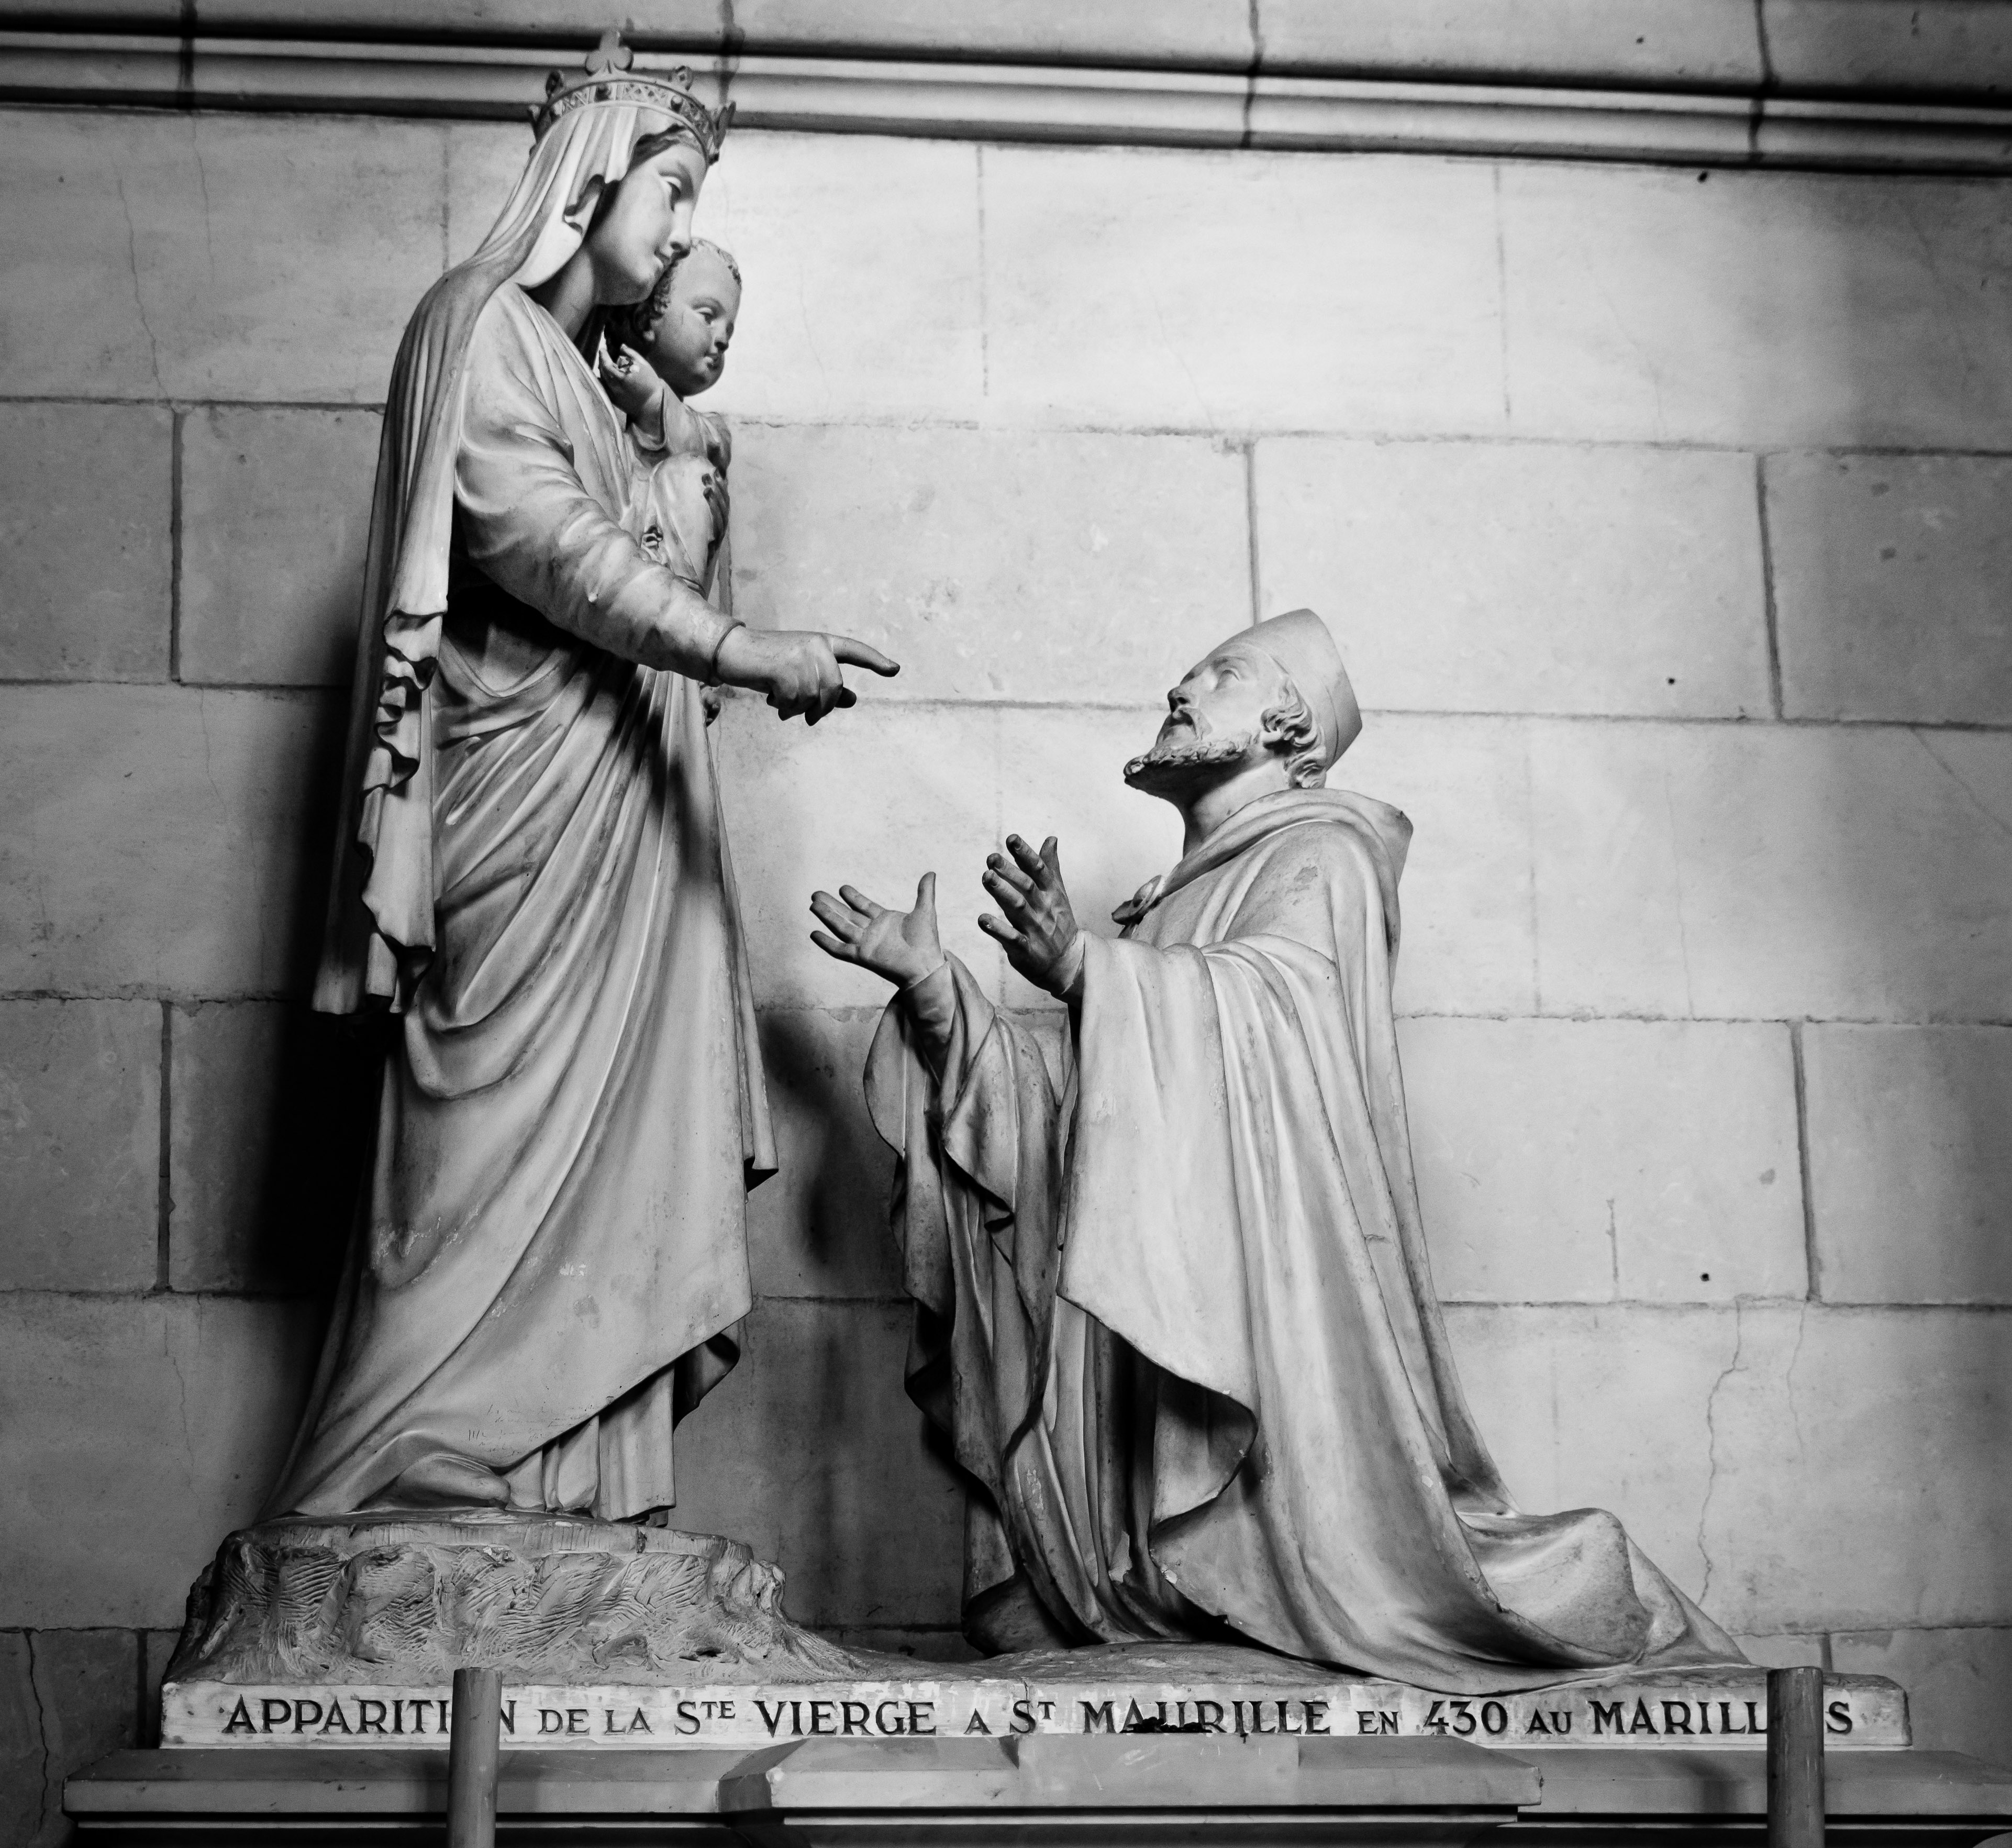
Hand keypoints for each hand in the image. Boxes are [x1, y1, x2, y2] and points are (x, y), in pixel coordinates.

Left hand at [597, 340, 664, 437]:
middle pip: (602, 371)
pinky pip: (603, 388)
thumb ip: (632, 354)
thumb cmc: (651, 384)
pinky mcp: (614, 400)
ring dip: (601, 370)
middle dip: (601, 361)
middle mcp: (617, 386)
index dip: (603, 356)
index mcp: (624, 377)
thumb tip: (621, 346)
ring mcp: (614, 395)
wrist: (652, 404)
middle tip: (603, 355)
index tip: (602, 350)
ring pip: (602, 379)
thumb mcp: (644, 365)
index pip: (606, 364)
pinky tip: (604, 376)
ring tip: (605, 365)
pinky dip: (602, 381)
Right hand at [712, 627, 899, 723]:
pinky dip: (784, 707)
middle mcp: (816, 645)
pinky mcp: (785, 668)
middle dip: (822, 708)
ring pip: (813, 698)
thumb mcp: (801, 674)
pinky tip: (772, 699)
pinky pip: (795, 702)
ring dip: (796, 708)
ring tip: (781, 700)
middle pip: (834, 689)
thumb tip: (852, 699)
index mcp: (822, 642)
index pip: (855, 651)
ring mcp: (801, 655)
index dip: (875, 661)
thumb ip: (826, 685)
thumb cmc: (768, 664)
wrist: (734, 652)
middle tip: (807, 716)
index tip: (894, 670)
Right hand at [810, 874, 943, 988]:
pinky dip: (827, 943)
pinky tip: (814, 934)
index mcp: (885, 921)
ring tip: (813, 905)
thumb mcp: (925, 912)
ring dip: (827, 916)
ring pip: (841, 927)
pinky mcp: (863, 956)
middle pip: (847, 915)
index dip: (853, 897)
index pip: (864, 906)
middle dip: (832, 905)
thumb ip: (925, 892)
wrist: (926, 965)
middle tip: (816, 894)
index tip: (842, 888)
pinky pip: (840, 949)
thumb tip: (931, 873)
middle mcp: (873, 931)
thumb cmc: (927, 942)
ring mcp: (866, 943)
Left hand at [978, 834, 1082, 997]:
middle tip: (991, 858)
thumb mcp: (1058, 893)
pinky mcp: (1027, 950)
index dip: (1026, 854)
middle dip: (1009, 872)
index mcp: (1051, 894)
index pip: (1039, 870)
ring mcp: (1036, 930)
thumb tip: (1051, 838)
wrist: (1068, 962)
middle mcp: (1044, 910)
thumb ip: (1050, 866)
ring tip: (985, 877)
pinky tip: (982, 919)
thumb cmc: (1059, 923)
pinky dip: (998, 930)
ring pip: (1018, 909)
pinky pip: (1012, 939)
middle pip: (1027, 887)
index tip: (1012, 838)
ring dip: (1002, 893)